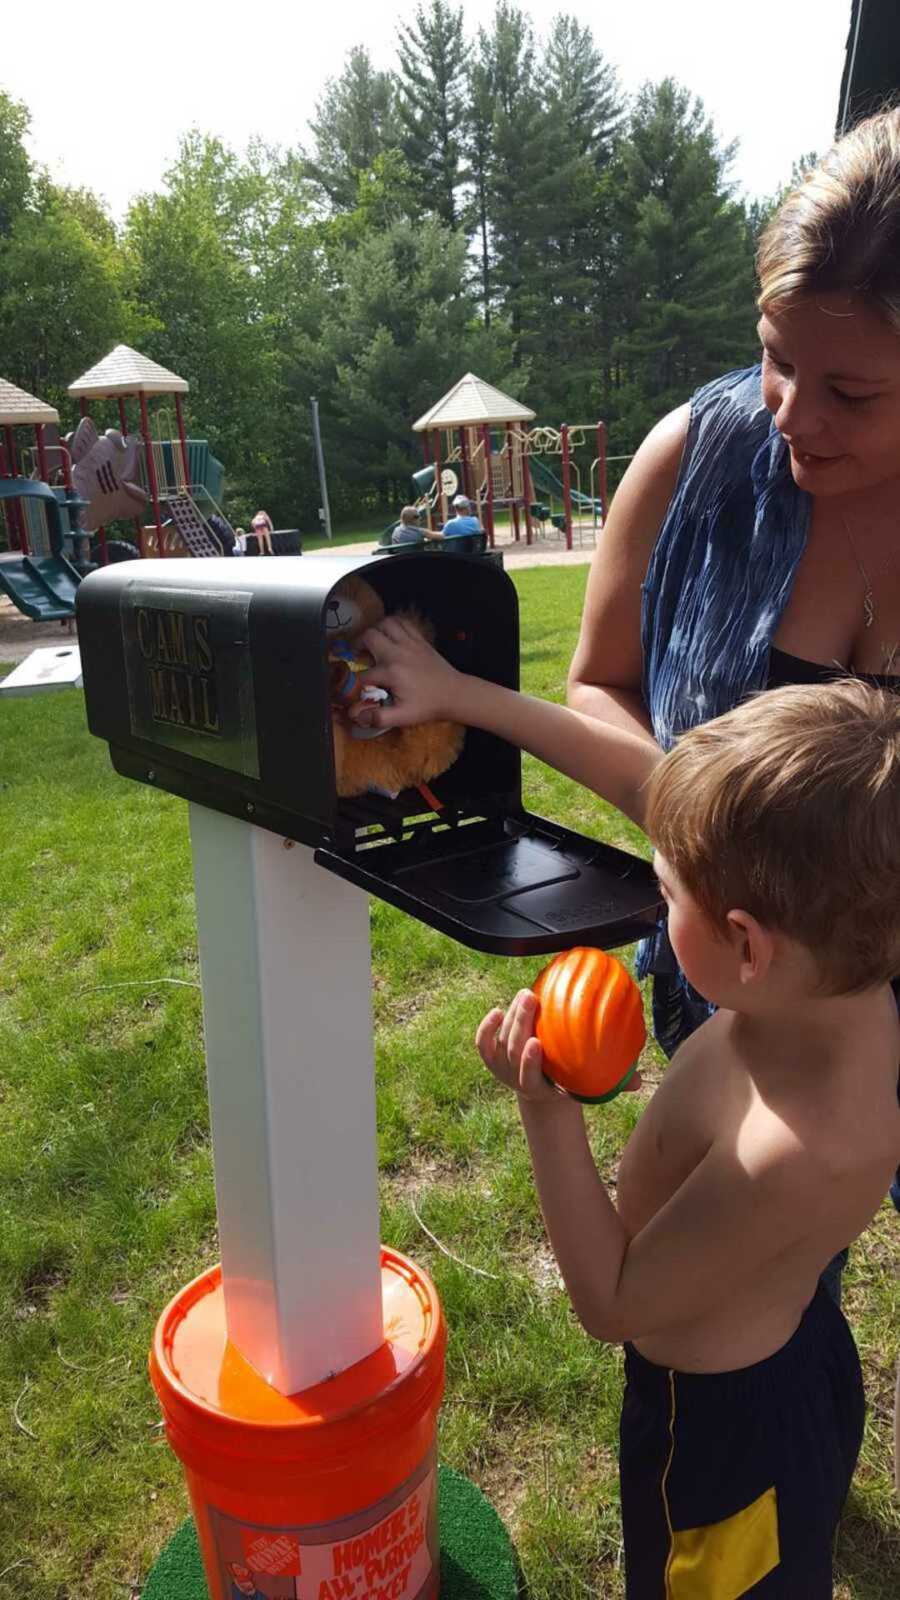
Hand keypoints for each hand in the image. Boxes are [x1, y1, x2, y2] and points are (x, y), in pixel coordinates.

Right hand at [353, 615, 460, 729]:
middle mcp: (398, 653)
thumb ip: (380, 717)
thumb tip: (358, 716)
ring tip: (373, 642)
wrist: (454, 693)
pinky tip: (391, 636)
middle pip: (369, 636)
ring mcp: (410, 643)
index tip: (359, 687)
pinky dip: (393, 625)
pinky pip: (403, 622)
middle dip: (358, 644)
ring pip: (385, 623)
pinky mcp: (420, 639)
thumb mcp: (403, 717)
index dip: (357, 682)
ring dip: (376, 630)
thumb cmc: (428, 706)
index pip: (364, 674)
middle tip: (359, 654)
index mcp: (391, 672)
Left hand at [476, 989, 643, 1103]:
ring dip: (511, 1015)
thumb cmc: (572, 1083)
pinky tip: (498, 1008)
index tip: (536, 1042)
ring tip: (526, 993)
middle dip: (519, 1023)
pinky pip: (483, 1042)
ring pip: (500, 1040)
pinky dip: (487, 1027)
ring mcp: (501, 1067)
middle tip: (531, 997)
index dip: (529, 1062)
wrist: (543, 1092)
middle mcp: (514, 1078)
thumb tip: (639, 1080)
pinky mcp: (491, 1057)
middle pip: (511, 1050)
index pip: (528, 1077)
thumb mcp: (588, 1087)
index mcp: (537, 1089)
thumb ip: (611, 1083)